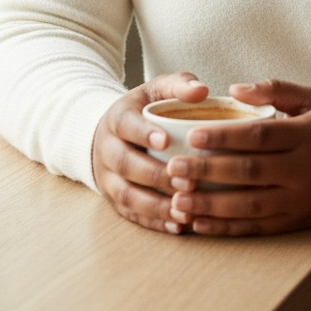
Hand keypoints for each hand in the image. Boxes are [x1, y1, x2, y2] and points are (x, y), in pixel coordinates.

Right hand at [91, 72, 208, 232]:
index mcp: (117, 119)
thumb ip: (178, 85)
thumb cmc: (144, 108)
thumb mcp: (157, 89)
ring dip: (156, 205)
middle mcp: (108, 150)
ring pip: (127, 195)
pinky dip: (154, 222)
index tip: (166, 141)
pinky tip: (178, 225)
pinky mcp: (116, 200)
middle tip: (189, 181)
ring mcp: (108, 178)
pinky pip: (132, 214)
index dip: (144, 134)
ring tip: (185, 210)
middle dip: (157, 175)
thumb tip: (202, 90)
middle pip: (127, 165)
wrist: (111, 133)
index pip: (127, 126)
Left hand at [166, 79, 310, 235]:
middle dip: (208, 172)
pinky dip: (227, 228)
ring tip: (179, 199)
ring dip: (211, 206)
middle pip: (249, 172)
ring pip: (249, 205)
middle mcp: (303, 170)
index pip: (260, 136)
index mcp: (306, 135)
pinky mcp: (296, 222)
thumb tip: (234, 89)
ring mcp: (299, 200)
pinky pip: (257, 228)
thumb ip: (274, 88)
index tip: (193, 135)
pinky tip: (201, 224)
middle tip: (174, 168)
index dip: (225, 137)